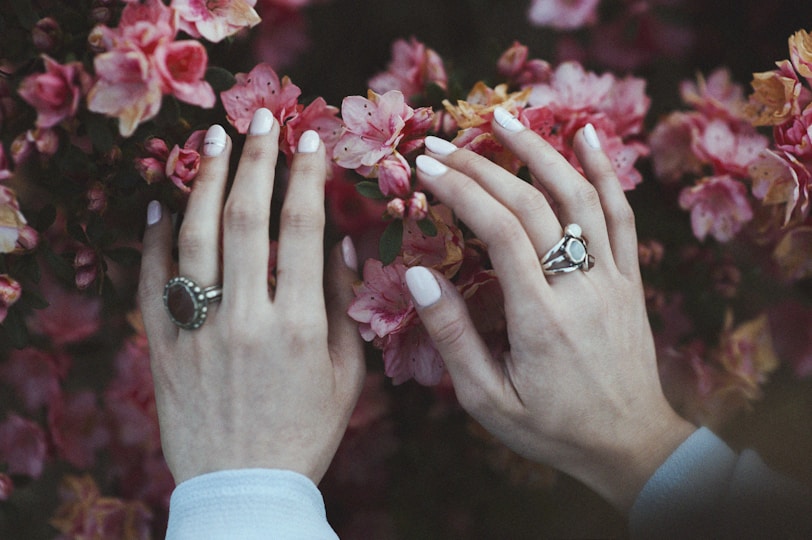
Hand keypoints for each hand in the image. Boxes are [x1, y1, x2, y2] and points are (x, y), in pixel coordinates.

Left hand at [138, 108, 365, 484]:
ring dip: (203, 181)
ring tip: (211, 139)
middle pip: (244, 219)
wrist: (244, 486)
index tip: (310, 139)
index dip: (307, 176)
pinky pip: (151, 281)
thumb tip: (339, 241)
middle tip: (260, 117)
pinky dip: (153, 238)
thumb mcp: (346, 374)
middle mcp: (245, 318)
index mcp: (299, 325)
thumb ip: (343, 304)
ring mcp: (197, 330)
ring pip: (193, 238)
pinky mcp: (162, 346)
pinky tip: (161, 202)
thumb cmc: (307, 430)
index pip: (302, 229)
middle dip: (254, 159)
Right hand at [408, 107, 694, 511]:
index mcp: (540, 319)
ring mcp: (612, 278)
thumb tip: (419, 277)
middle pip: (532, 205)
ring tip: (504, 118)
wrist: (630, 445)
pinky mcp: (630, 279)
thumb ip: (453, 338)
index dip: (461, 190)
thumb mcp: (488, 400)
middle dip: (482, 167)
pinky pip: (622, 215)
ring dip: (540, 151)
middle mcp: (580, 287)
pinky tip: (586, 136)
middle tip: (441, 147)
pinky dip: (605, 171)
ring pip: (579, 197)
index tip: (426, 168)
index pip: (499, 231)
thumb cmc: (552, 428)